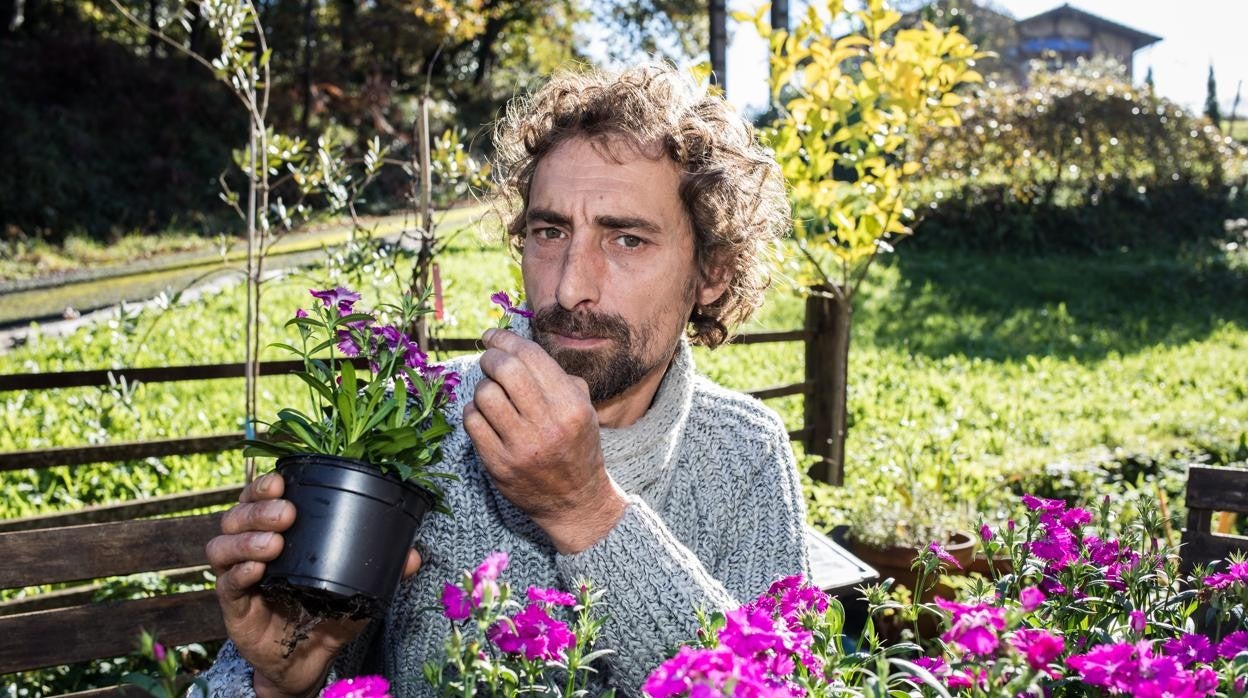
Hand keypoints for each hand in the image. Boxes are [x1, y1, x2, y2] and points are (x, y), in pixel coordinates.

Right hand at [206, 472, 421, 697]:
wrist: (308, 661)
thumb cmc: (327, 612)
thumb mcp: (356, 588)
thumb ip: (382, 570)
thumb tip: (414, 555)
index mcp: (276, 532)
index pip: (259, 498)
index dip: (264, 486)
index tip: (281, 480)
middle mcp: (250, 548)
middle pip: (237, 515)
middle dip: (258, 509)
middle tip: (286, 513)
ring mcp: (238, 577)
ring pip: (222, 546)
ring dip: (246, 539)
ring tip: (274, 543)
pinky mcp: (233, 608)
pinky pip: (225, 585)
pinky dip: (239, 574)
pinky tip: (256, 571)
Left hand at [463, 328, 627, 553]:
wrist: (575, 501)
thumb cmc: (576, 446)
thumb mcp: (583, 409)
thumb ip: (558, 377)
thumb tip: (516, 347)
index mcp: (571, 405)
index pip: (530, 356)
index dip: (506, 339)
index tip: (492, 336)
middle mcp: (547, 424)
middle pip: (505, 369)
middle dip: (491, 358)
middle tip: (490, 361)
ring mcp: (521, 446)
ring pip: (485, 394)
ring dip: (483, 387)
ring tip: (491, 394)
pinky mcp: (499, 465)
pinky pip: (472, 423)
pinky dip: (473, 412)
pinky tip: (484, 416)